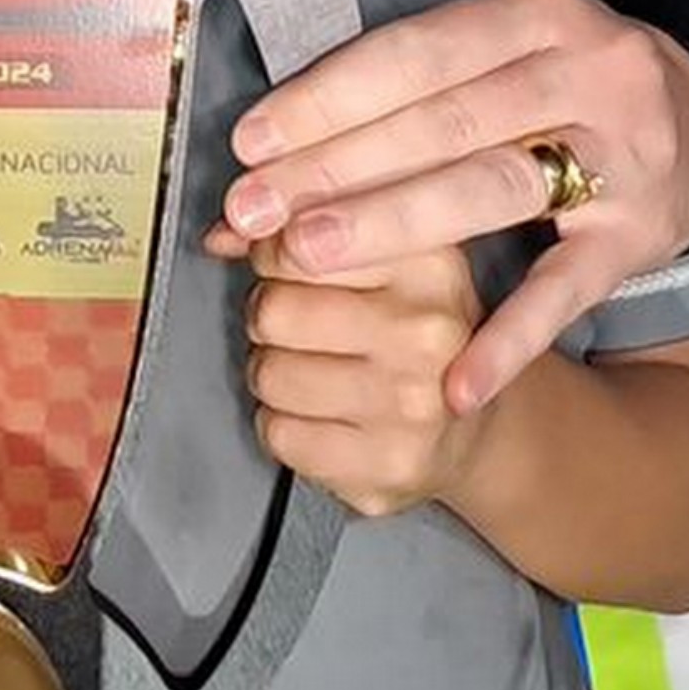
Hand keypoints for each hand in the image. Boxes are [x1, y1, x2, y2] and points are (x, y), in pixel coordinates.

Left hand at [222, 0, 688, 412]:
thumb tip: (268, 149)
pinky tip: (454, 381)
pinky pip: (566, 290)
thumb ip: (399, 87)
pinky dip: (510, 338)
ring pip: (491, 190)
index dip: (326, 99)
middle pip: (440, 123)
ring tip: (307, 255)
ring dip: (393, 223)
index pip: (413, 54)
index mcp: (537, 14)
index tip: (250, 143)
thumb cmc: (565, 81)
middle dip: (335, 168)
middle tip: (251, 210)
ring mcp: (622, 158)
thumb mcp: (503, 48)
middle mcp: (587, 75)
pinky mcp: (639, 236)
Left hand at [241, 232, 490, 518]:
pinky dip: (284, 426)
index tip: (293, 266)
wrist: (466, 432)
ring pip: (268, 374)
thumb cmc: (408, 333)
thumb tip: (223, 235)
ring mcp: (414, 403)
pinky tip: (327, 417)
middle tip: (309, 330)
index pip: (294, 241)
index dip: (274, 256)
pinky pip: (278, 433)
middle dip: (271, 319)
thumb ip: (297, 226)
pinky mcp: (390, 463)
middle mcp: (429, 330)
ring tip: (321, 372)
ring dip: (275, 375)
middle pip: (273, 310)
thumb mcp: (378, 261)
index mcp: (428, 262)